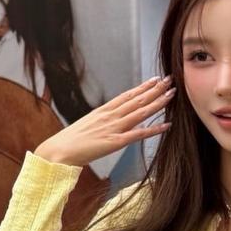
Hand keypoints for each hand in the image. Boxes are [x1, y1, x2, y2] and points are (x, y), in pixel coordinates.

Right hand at [34, 74, 174, 168]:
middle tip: (170, 79)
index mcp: (102, 111)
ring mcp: (114, 128)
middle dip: (155, 89)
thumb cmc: (69, 141)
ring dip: (158, 102)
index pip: (127, 95)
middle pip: (137, 99)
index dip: (142, 87)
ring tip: (171, 94)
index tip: (154, 80)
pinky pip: (138, 134)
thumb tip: (107, 121)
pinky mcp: (115, 142)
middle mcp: (110, 116)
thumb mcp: (86, 125)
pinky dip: (154, 129)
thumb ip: (99, 121)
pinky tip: (167, 125)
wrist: (58, 151)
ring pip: (140, 112)